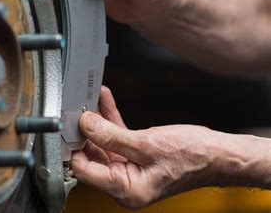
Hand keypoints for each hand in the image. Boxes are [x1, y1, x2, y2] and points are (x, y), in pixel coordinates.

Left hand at [71, 86, 222, 208]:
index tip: (68, 126)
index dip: (74, 147)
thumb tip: (85, 125)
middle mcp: (125, 182)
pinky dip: (111, 119)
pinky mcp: (137, 155)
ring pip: (103, 142)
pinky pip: (117, 135)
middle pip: (91, 155)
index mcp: (126, 190)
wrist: (220, 155)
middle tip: (75, 108)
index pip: (85, 170)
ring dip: (97, 121)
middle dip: (83, 131)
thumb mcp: (146, 145)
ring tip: (88, 98)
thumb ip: (111, 135)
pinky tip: (104, 100)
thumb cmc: (192, 157)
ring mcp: (130, 168)